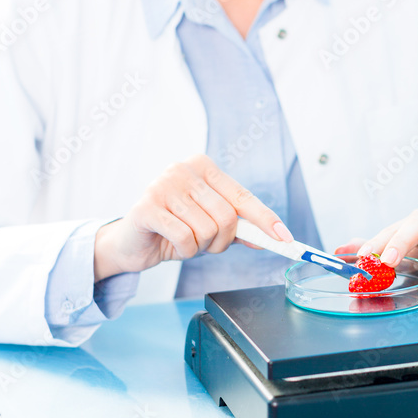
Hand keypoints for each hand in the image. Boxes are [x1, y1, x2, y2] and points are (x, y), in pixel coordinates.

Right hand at [94, 154, 292, 281]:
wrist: (132, 242)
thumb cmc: (173, 229)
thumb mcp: (209, 226)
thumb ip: (239, 228)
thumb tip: (273, 236)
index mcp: (202, 167)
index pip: (243, 197)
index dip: (266, 219)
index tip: (285, 238)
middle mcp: (183, 169)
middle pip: (227, 217)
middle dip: (221, 242)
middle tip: (205, 245)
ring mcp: (163, 185)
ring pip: (206, 230)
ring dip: (200, 247)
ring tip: (184, 240)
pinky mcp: (147, 207)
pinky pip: (185, 238)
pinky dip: (184, 251)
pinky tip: (171, 243)